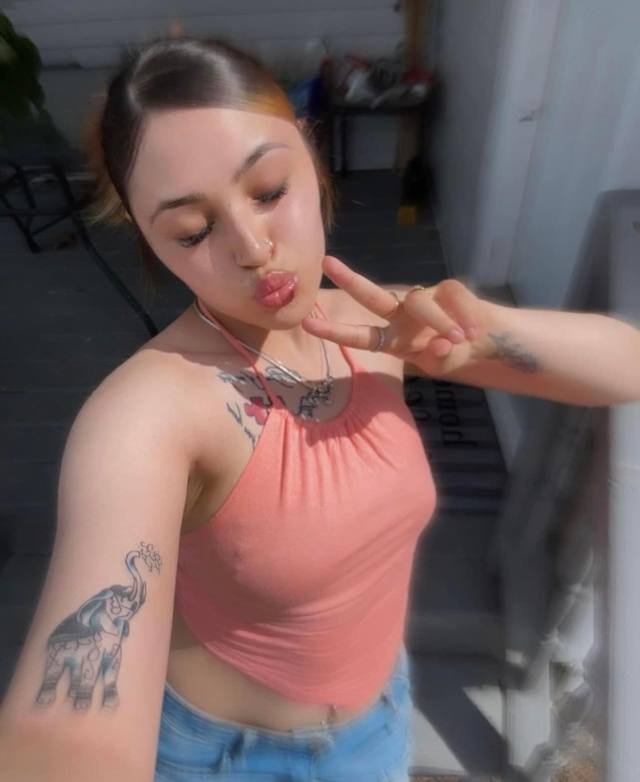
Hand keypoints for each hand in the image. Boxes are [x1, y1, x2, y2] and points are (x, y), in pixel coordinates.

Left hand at [301, 255, 496, 376]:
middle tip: (327, 263)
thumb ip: (438, 357)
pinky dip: (463, 316)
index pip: (360, 336)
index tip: (306, 324)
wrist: (483, 339)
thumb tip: (440, 343)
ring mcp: (422, 299)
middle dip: (350, 280)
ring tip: (460, 339)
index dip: (335, 332)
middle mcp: (400, 314)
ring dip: (440, 322)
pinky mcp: (448, 288)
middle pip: (372, 296)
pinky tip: (473, 332)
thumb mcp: (442, 363)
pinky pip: (453, 298)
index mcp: (392, 338)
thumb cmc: (450, 353)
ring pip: (420, 303)